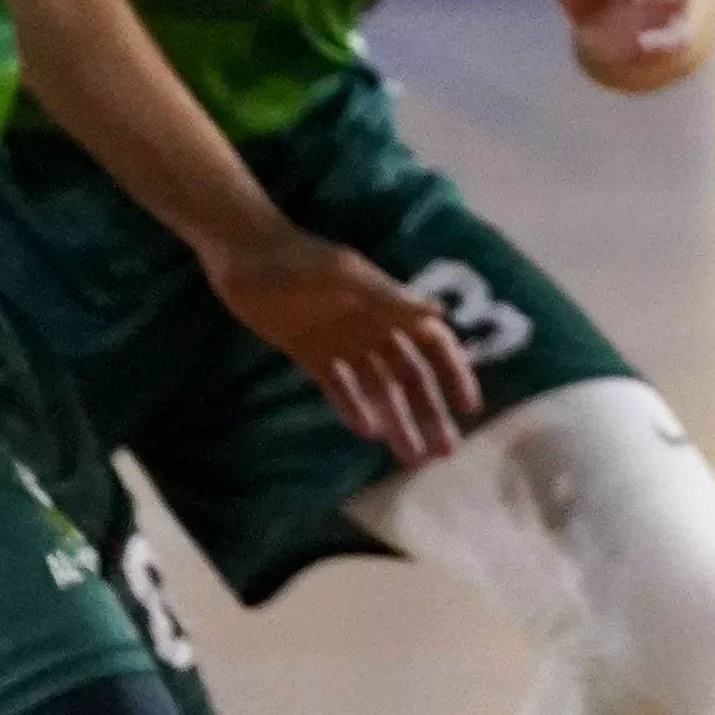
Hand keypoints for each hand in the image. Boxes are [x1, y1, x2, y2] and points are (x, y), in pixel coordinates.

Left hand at [204, 225, 482, 468]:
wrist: (245, 259)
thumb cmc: (299, 262)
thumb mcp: (345, 276)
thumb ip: (389, 297)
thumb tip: (440, 314)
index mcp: (389, 307)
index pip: (434, 345)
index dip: (454, 374)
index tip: (469, 408)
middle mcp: (373, 330)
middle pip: (411, 377)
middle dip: (430, 413)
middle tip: (444, 451)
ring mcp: (344, 346)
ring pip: (379, 390)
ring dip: (398, 421)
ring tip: (412, 456)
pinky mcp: (313, 356)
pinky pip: (340, 388)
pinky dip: (354, 408)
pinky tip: (368, 432)